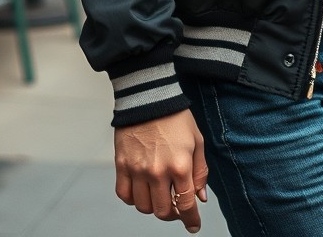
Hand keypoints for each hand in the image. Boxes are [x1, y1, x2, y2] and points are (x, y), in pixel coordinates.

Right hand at [115, 110, 207, 230]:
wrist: (149, 97)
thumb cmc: (176, 118)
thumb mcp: (197, 141)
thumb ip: (200, 172)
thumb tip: (200, 198)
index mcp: (180, 165)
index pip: (185, 204)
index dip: (191, 219)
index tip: (193, 225)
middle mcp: (158, 172)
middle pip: (163, 211)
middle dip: (172, 214)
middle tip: (175, 207)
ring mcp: (137, 170)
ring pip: (143, 207)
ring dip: (153, 206)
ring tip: (159, 194)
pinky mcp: (122, 164)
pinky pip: (124, 195)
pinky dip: (133, 198)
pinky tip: (141, 189)